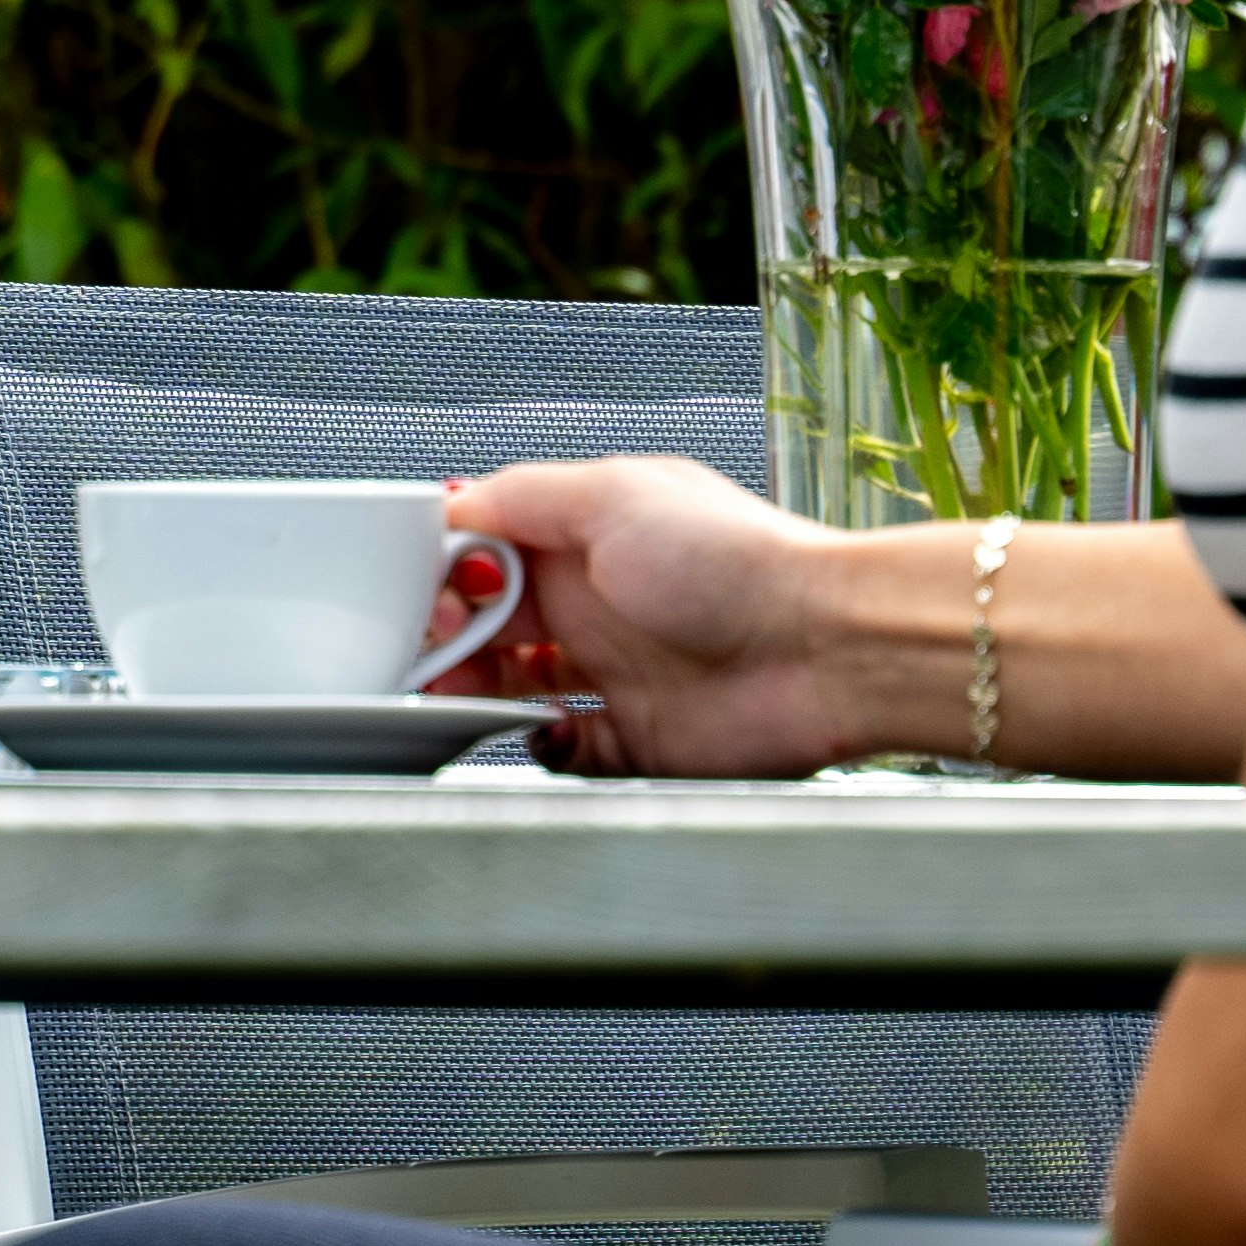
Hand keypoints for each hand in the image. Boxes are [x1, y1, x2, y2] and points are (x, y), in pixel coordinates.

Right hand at [439, 453, 920, 778]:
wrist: (829, 650)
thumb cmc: (739, 564)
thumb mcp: (612, 496)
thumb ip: (521, 498)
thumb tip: (452, 507)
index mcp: (588, 535)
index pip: (488, 547)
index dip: (444, 569)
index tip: (417, 591)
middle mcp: (600, 601)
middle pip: (492, 620)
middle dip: (448, 634)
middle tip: (430, 649)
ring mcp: (620, 670)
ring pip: (516, 685)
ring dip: (477, 690)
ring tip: (458, 694)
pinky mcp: (642, 738)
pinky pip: (569, 750)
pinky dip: (541, 746)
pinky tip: (539, 732)